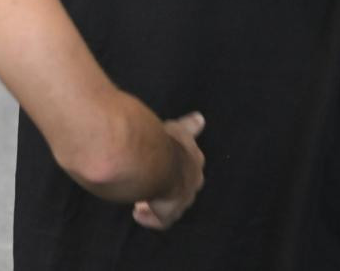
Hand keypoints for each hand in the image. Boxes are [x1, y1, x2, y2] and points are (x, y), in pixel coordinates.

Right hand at [132, 111, 205, 229]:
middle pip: (184, 186)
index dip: (178, 165)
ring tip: (141, 201)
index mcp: (195, 160)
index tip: (166, 164)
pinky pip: (161, 220)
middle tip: (153, 184)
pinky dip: (150, 218)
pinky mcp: (168, 213)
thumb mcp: (177, 128)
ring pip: (172, 204)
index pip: (192, 164)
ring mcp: (182, 199)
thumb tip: (201, 119)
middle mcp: (193, 181)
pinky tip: (139, 214)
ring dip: (157, 202)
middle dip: (170, 186)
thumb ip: (188, 126)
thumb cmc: (162, 140)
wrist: (154, 161)